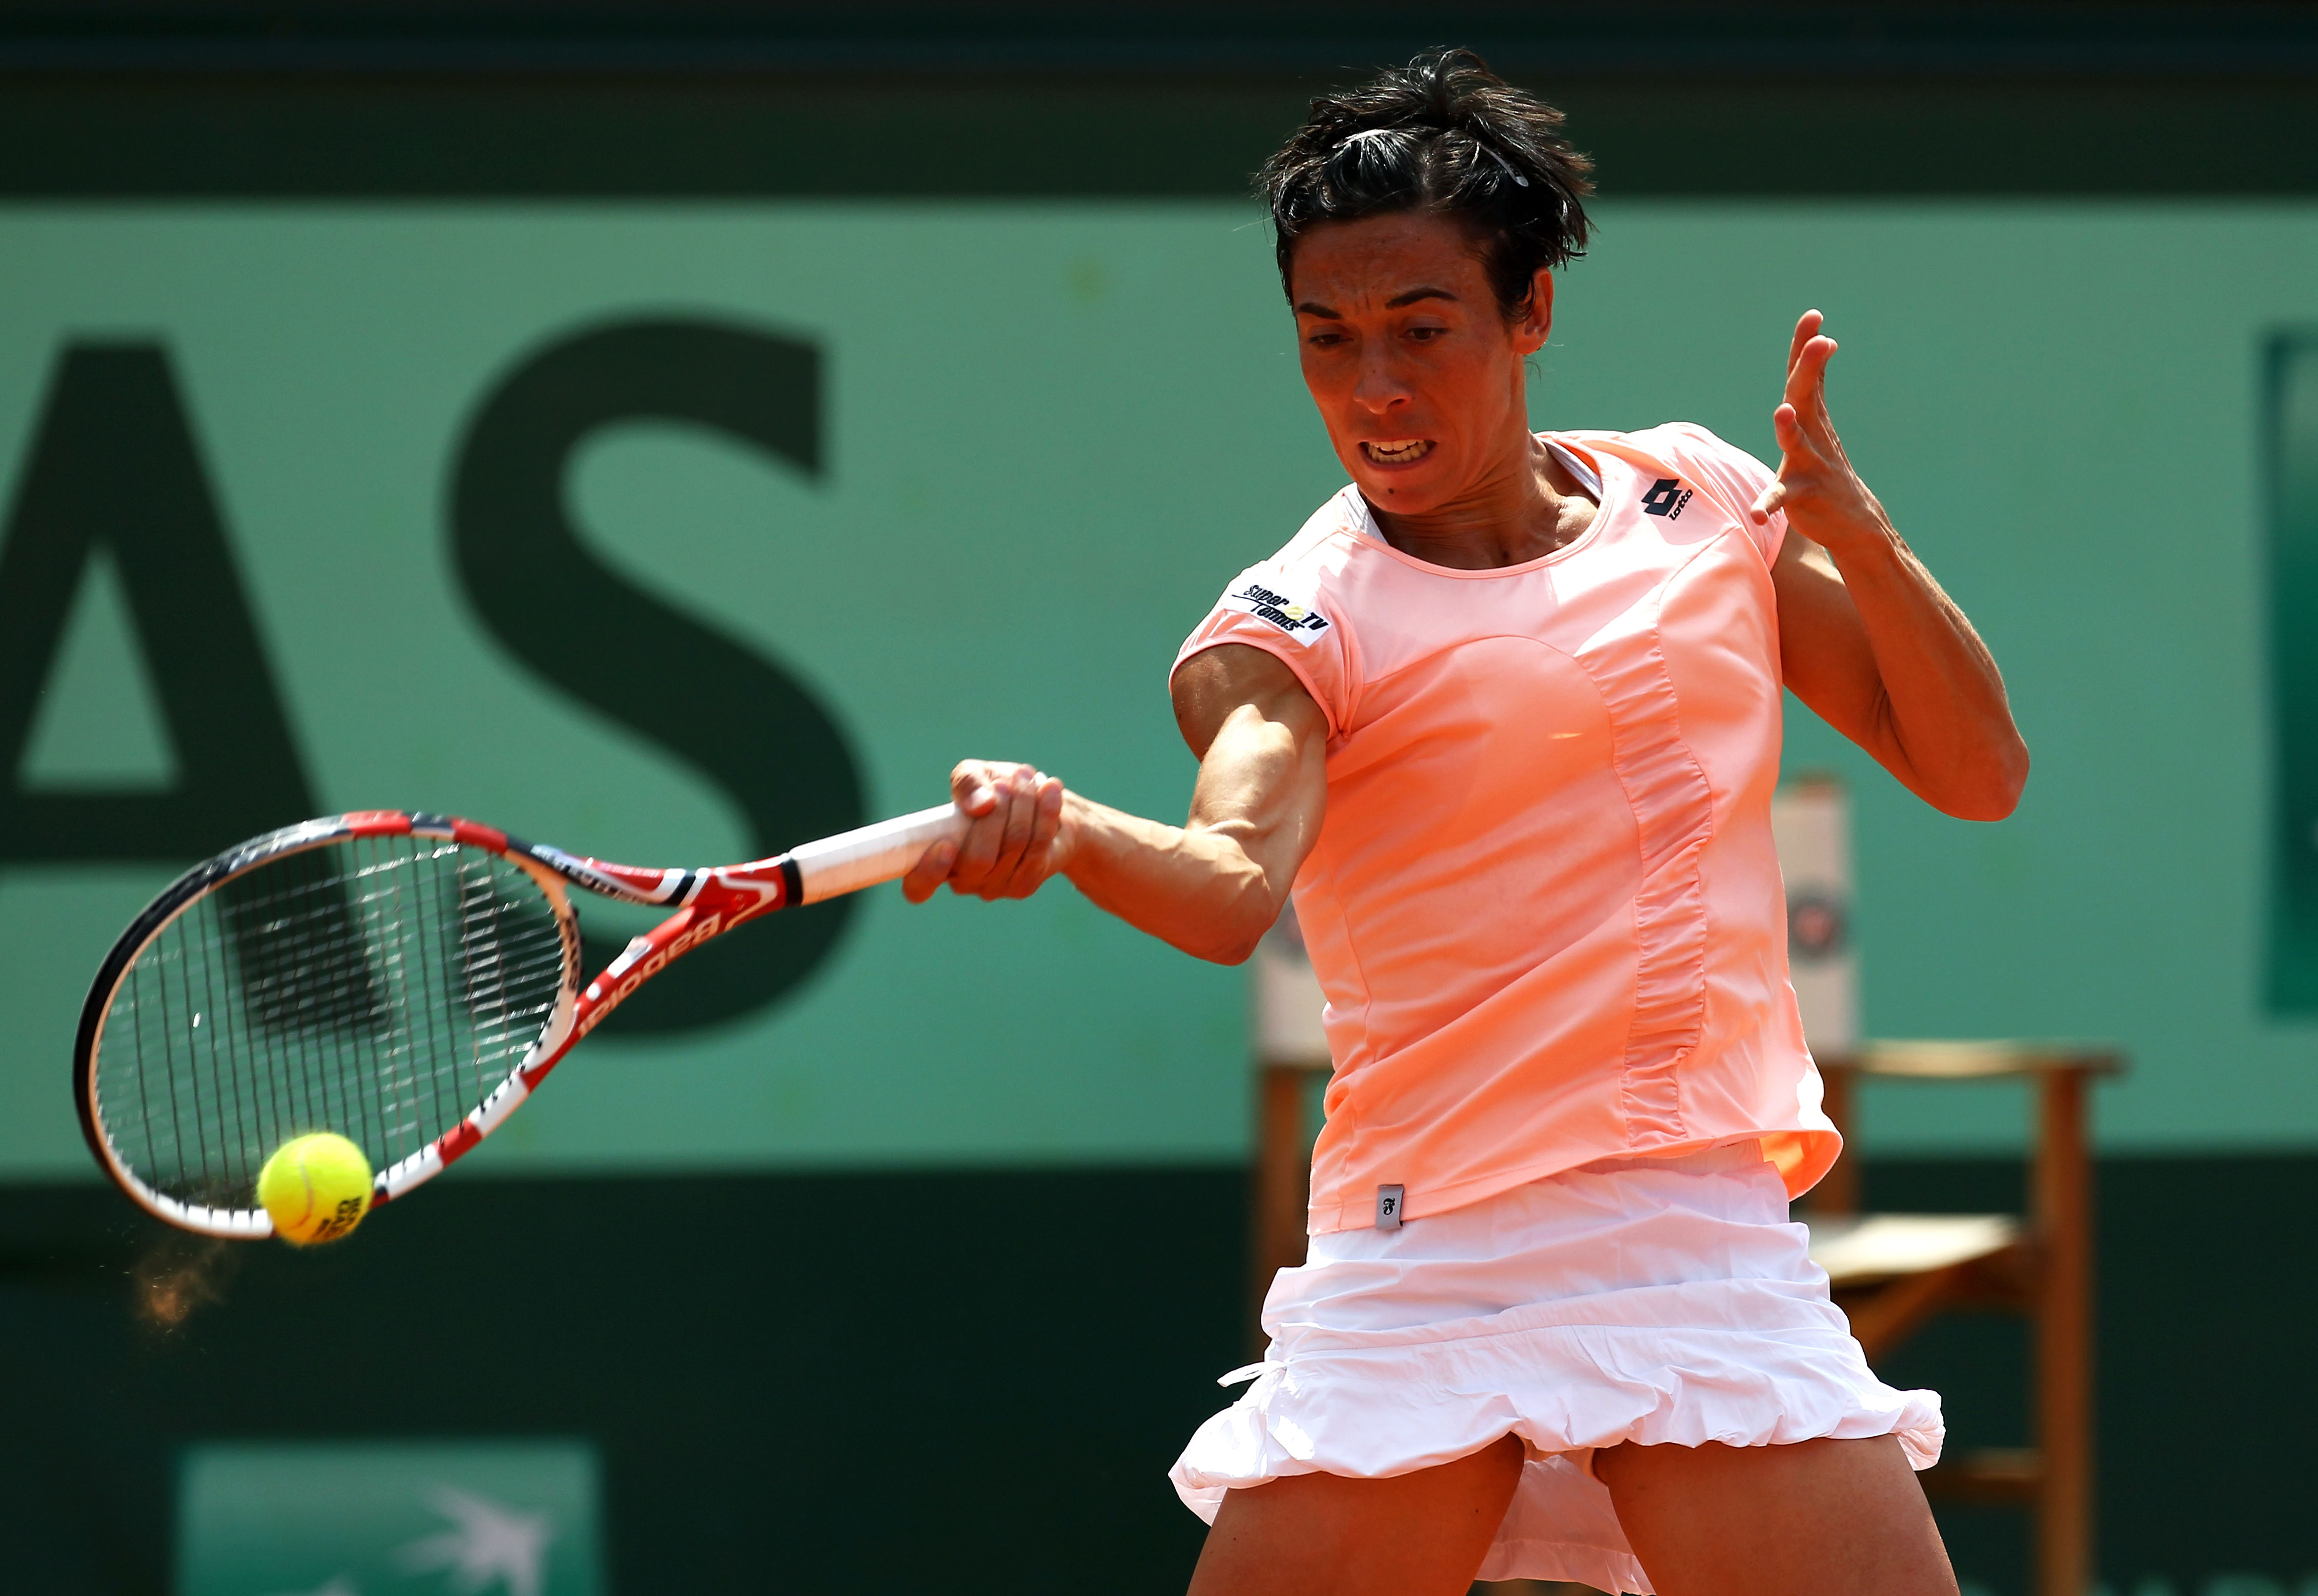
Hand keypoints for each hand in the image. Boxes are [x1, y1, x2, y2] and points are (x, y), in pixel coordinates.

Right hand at [901, 760, 1071, 902]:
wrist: (1039, 805)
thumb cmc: (994, 790)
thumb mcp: (974, 776)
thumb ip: (968, 783)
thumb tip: (982, 804)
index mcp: (932, 859)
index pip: (919, 886)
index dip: (929, 873)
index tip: (946, 845)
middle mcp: (960, 880)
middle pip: (978, 858)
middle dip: (997, 813)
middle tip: (1006, 782)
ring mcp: (992, 887)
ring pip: (1012, 846)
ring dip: (1024, 804)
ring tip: (1027, 776)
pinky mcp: (1023, 886)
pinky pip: (1038, 847)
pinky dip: (1045, 812)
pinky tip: (1049, 788)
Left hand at [1750, 310, 1892, 553]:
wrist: (1853, 520)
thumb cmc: (1826, 466)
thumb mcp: (1819, 422)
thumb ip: (1814, 385)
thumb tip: (1821, 344)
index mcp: (1812, 417)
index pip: (1809, 377)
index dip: (1807, 347)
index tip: (1813, 316)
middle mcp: (1813, 436)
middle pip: (1807, 398)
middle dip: (1811, 370)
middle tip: (1820, 342)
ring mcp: (1809, 465)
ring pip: (1796, 444)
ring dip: (1789, 429)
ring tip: (1782, 412)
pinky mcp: (1801, 495)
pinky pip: (1782, 499)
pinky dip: (1768, 504)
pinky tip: (1758, 514)